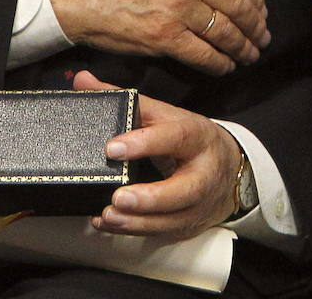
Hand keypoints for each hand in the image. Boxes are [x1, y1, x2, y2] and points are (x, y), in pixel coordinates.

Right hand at [47, 0, 269, 75]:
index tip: (260, 6)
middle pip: (239, 4)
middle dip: (256, 24)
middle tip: (261, 36)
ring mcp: (178, 7)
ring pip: (226, 31)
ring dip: (242, 46)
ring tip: (248, 54)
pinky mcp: (164, 36)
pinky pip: (204, 54)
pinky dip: (219, 63)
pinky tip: (224, 66)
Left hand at [74, 71, 240, 239]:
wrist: (228, 170)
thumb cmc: (190, 140)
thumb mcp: (165, 115)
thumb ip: (125, 100)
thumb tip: (83, 81)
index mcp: (197, 136)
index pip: (176, 137)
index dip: (146, 143)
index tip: (113, 148)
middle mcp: (203, 172)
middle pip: (184, 189)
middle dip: (150, 197)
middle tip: (118, 197)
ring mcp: (198, 203)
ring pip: (172, 217)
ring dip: (138, 220)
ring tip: (108, 214)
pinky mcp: (187, 223)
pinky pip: (161, 231)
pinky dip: (133, 229)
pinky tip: (110, 223)